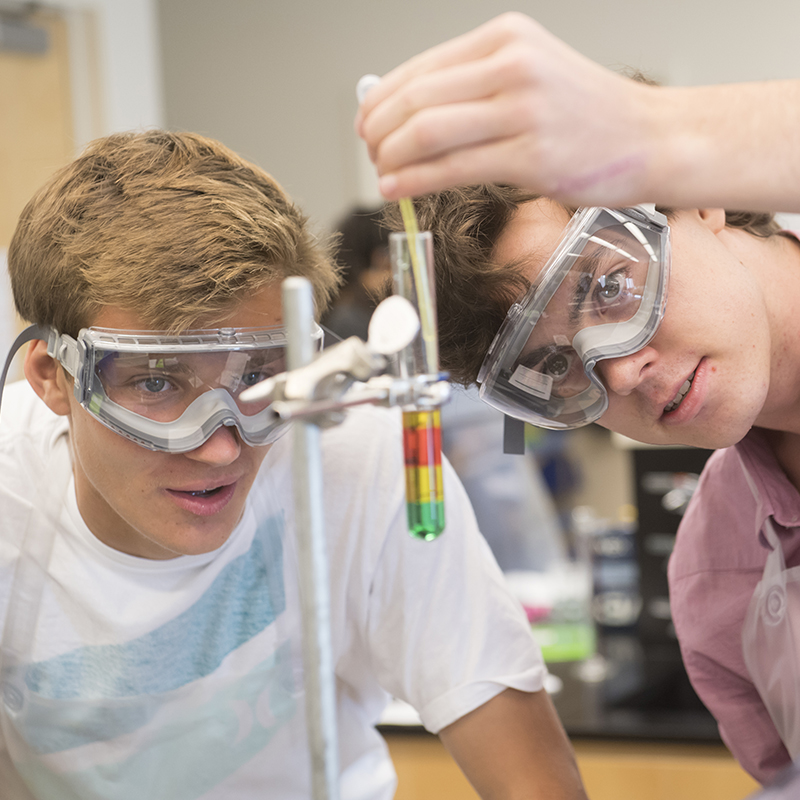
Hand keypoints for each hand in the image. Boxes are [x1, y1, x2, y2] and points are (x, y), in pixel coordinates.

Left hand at [356, 12, 658, 206]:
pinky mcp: (531, 157)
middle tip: (370, 154)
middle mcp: (512, 66)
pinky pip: (453, 169)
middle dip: (379, 132)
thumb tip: (407, 111)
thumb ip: (473, 85)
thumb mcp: (530, 74)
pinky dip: (414, 181)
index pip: (420, 69)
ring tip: (380, 175)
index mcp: (506, 38)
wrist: (649, 138)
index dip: (381, 101)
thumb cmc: (588, 113)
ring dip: (390, 158)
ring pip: (427, 133)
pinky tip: (395, 189)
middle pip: (416, 100)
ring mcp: (523, 110)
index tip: (367, 124)